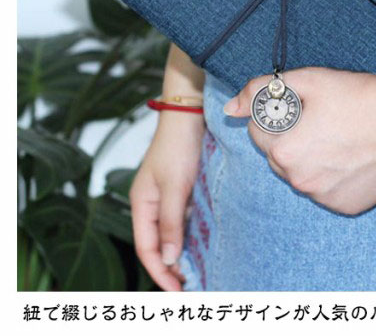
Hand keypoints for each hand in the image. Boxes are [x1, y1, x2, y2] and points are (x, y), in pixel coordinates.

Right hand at [129, 109, 204, 290]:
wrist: (189, 112)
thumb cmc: (178, 146)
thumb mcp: (175, 186)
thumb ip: (170, 222)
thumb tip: (166, 259)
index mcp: (141, 203)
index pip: (146, 249)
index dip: (160, 273)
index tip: (178, 292)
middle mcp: (151, 203)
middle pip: (156, 245)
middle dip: (170, 269)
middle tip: (191, 289)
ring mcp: (166, 195)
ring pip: (170, 233)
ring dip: (181, 253)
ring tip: (198, 273)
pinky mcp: (181, 188)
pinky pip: (182, 219)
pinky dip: (189, 235)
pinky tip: (203, 244)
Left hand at [223, 66, 375, 215]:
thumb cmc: (357, 94)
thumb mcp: (306, 80)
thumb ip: (261, 90)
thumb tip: (230, 107)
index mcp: (284, 152)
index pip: (258, 131)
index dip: (276, 113)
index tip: (300, 105)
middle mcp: (300, 182)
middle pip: (278, 156)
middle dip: (290, 137)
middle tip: (321, 119)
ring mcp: (325, 198)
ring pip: (302, 175)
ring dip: (311, 158)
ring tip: (338, 136)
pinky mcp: (347, 207)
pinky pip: (326, 191)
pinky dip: (333, 177)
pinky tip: (351, 156)